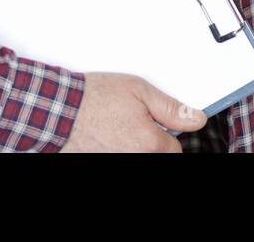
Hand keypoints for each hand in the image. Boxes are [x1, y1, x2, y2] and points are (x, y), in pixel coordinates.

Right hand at [60, 72, 206, 151]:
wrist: (57, 108)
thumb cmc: (94, 97)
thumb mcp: (139, 90)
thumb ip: (171, 108)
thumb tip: (196, 119)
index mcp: (149, 142)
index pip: (175, 150)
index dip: (169, 134)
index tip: (160, 124)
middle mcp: (134, 158)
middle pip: (156, 155)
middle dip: (151, 140)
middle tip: (136, 122)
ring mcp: (115, 161)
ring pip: (137, 156)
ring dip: (133, 145)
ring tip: (118, 127)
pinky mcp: (101, 161)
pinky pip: (118, 155)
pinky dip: (116, 147)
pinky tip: (107, 135)